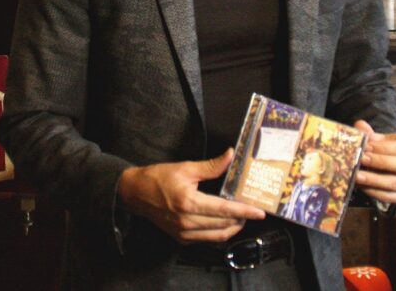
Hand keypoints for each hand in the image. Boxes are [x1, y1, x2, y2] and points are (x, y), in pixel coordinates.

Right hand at [118, 148, 265, 242]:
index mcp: (189, 203)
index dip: (244, 211)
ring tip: (241, 218)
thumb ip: (211, 166)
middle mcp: (187, 221)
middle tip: (251, 211)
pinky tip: (224, 224)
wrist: (136, 193)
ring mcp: (184, 233)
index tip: (259, 212)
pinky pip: (206, 240)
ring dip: (232, 228)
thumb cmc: (159, 178)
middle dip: (241, 219)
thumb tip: (230, 155)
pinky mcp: (181, 239)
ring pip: (217, 236)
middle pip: (224, 225)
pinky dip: (219, 233)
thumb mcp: (185, 168)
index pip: (224, 210)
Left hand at [353, 120, 395, 204]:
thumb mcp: (377, 138)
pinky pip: (391, 197)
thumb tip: (360, 126)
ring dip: (374, 180)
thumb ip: (368, 133)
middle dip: (379, 163)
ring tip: (357, 175)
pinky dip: (375, 192)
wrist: (386, 162)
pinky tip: (362, 186)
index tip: (366, 147)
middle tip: (361, 160)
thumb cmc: (382, 148)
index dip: (384, 148)